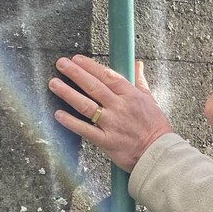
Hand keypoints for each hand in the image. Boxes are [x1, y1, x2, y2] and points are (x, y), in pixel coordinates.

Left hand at [49, 54, 172, 173]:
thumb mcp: (151, 100)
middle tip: (61, 64)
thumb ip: (140, 81)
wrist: (158, 153)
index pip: (107, 75)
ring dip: (68, 93)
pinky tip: (58, 114)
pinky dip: (71, 122)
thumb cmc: (156, 127)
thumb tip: (138, 64)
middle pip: (93, 86)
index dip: (90, 66)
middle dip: (75, 73)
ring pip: (86, 105)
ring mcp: (111, 124)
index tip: (77, 59)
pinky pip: (85, 130)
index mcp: (130, 95)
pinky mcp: (106, 141)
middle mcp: (119, 107)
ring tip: (54, 84)